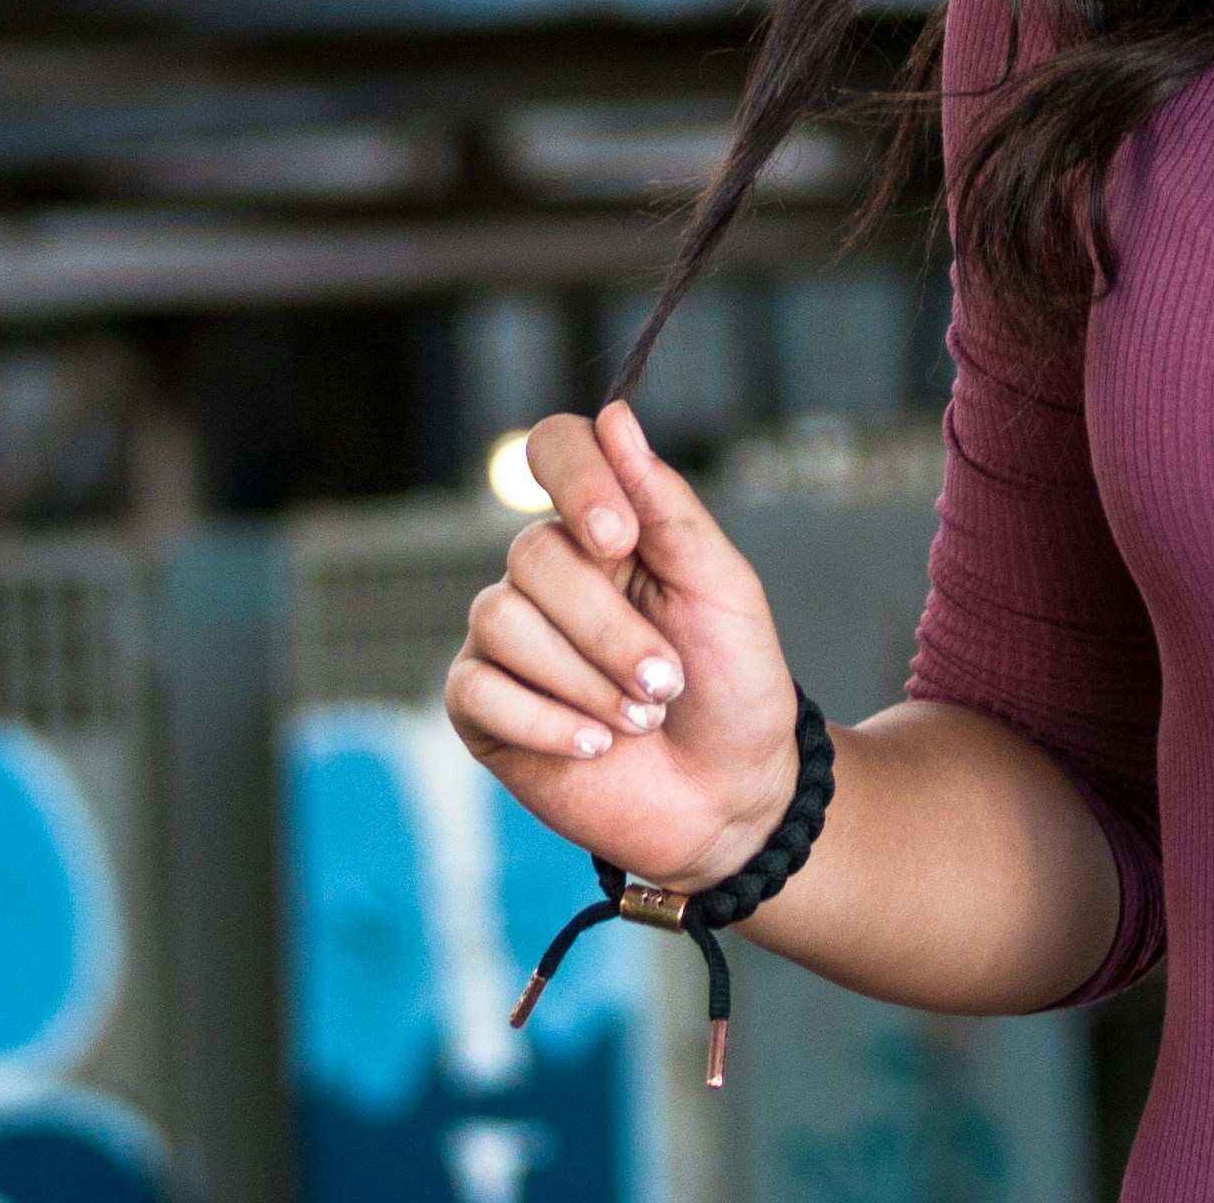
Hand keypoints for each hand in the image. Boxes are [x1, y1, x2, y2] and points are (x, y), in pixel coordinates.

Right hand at [444, 398, 801, 893]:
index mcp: (604, 528)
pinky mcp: (481, 707)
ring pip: (501, 619)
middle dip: (609, 630)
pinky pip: (480, 688)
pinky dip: (548, 722)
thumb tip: (616, 416)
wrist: (730, 797)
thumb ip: (666, 505)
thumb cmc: (734, 685)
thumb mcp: (721, 587)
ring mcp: (507, 639)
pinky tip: (596, 746)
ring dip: (586, 682)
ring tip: (639, 717)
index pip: (554, 449)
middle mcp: (546, 574)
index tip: (619, 538)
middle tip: (666, 681)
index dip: (577, 481)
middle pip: (532, 555)